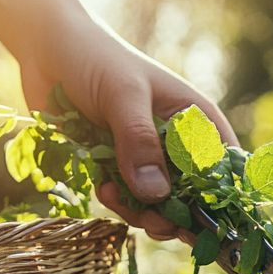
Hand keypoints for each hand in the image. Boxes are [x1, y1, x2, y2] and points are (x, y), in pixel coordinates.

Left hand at [19, 11, 236, 240]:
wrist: (47, 48)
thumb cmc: (95, 58)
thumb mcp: (123, 96)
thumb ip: (139, 142)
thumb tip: (157, 194)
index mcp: (195, 121)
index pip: (225, 168)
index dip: (221, 200)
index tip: (203, 225)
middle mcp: (177, 144)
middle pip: (193, 197)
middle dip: (176, 216)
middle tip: (155, 224)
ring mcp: (147, 158)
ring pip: (158, 205)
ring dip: (141, 212)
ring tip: (113, 195)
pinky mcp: (118, 168)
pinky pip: (128, 200)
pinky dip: (118, 203)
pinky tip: (101, 187)